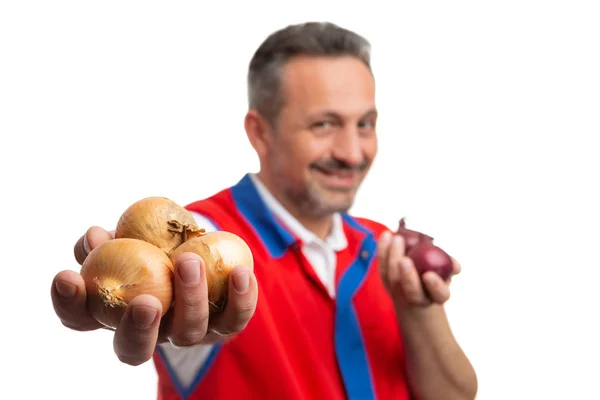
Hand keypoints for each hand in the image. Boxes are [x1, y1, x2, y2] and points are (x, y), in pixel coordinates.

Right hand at [51, 226, 257, 365]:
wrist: (203, 248)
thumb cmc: (155, 243)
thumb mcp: (130, 236)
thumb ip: (110, 239)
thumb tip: (96, 236)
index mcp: (115, 313)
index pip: (81, 318)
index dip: (69, 304)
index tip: (66, 277)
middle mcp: (150, 332)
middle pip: (133, 350)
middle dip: (137, 330)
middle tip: (145, 302)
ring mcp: (187, 333)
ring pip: (188, 331)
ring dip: (190, 298)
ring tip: (189, 260)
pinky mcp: (224, 327)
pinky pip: (234, 318)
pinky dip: (240, 297)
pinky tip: (240, 272)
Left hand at [377, 230, 460, 308]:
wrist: (417, 290)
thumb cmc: (436, 276)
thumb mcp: (446, 271)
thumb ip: (451, 266)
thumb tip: (455, 266)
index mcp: (437, 296)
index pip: (439, 295)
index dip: (435, 286)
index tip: (429, 275)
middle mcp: (418, 298)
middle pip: (412, 291)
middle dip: (407, 276)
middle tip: (404, 260)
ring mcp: (400, 291)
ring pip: (393, 278)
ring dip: (393, 258)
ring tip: (396, 239)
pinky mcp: (386, 281)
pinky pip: (382, 266)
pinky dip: (383, 250)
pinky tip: (387, 234)